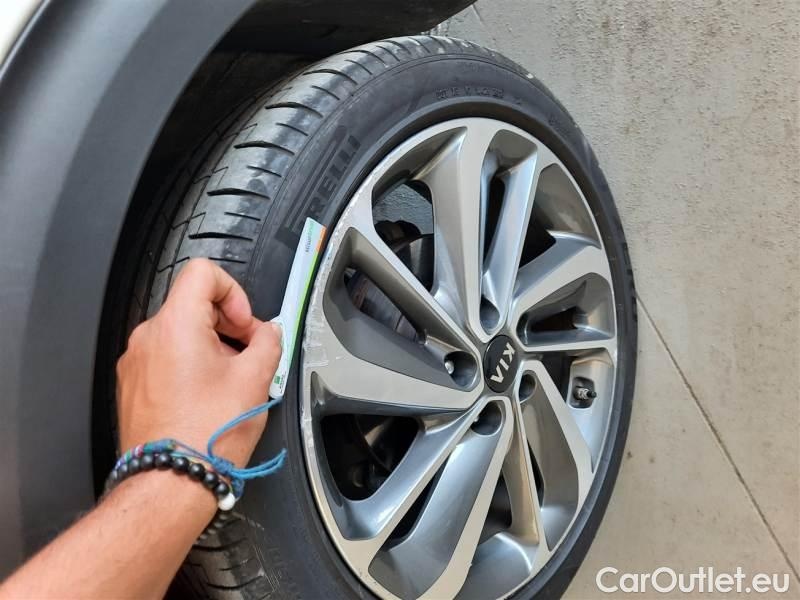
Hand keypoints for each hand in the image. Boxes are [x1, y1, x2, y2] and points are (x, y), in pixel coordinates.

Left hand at [116, 258, 281, 466]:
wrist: (170, 481)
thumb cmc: (207, 434)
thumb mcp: (255, 380)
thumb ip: (268, 343)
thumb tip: (270, 333)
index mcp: (176, 324)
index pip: (203, 273)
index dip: (233, 292)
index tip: (245, 323)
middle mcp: (149, 337)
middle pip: (193, 304)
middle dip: (227, 324)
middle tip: (249, 353)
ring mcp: (136, 362)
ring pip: (180, 332)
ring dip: (210, 346)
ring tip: (230, 381)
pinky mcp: (133, 385)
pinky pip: (165, 357)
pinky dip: (190, 365)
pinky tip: (208, 396)